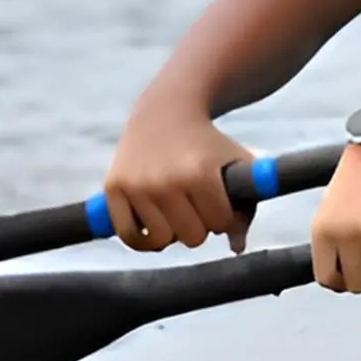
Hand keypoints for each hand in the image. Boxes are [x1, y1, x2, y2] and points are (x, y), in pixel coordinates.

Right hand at [101, 101, 255, 253]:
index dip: (224, 214)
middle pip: (193, 237)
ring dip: (171, 232)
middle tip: (196, 205)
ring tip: (175, 212)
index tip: (219, 199)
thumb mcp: (236, 165)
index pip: (221, 223)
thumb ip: (246, 207)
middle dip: (199, 224)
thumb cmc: (207, 145)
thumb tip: (236, 248)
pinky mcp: (114, 188)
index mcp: (200, 173)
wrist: (165, 112)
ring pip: (161, 240)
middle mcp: (166, 180)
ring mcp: (137, 185)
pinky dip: (141, 239)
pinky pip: (128, 236)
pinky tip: (152, 226)